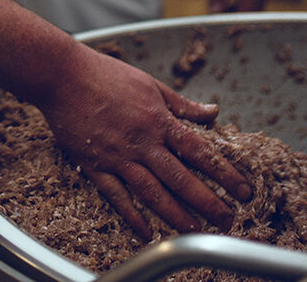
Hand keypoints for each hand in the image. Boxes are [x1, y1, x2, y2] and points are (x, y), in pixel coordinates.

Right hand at [38, 46, 252, 237]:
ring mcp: (118, 156)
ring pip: (153, 193)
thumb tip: (213, 112)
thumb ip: (182, 104)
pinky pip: (117, 196)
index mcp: (158, 120)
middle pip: (181, 179)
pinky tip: (147, 232)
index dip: (225, 173)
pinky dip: (132, 215)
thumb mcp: (150, 84)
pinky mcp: (95, 165)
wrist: (62, 76)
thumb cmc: (106, 75)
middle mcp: (142, 142)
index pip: (200, 151)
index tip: (244, 190)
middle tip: (228, 221)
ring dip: (177, 215)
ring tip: (197, 232)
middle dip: (208, 202)